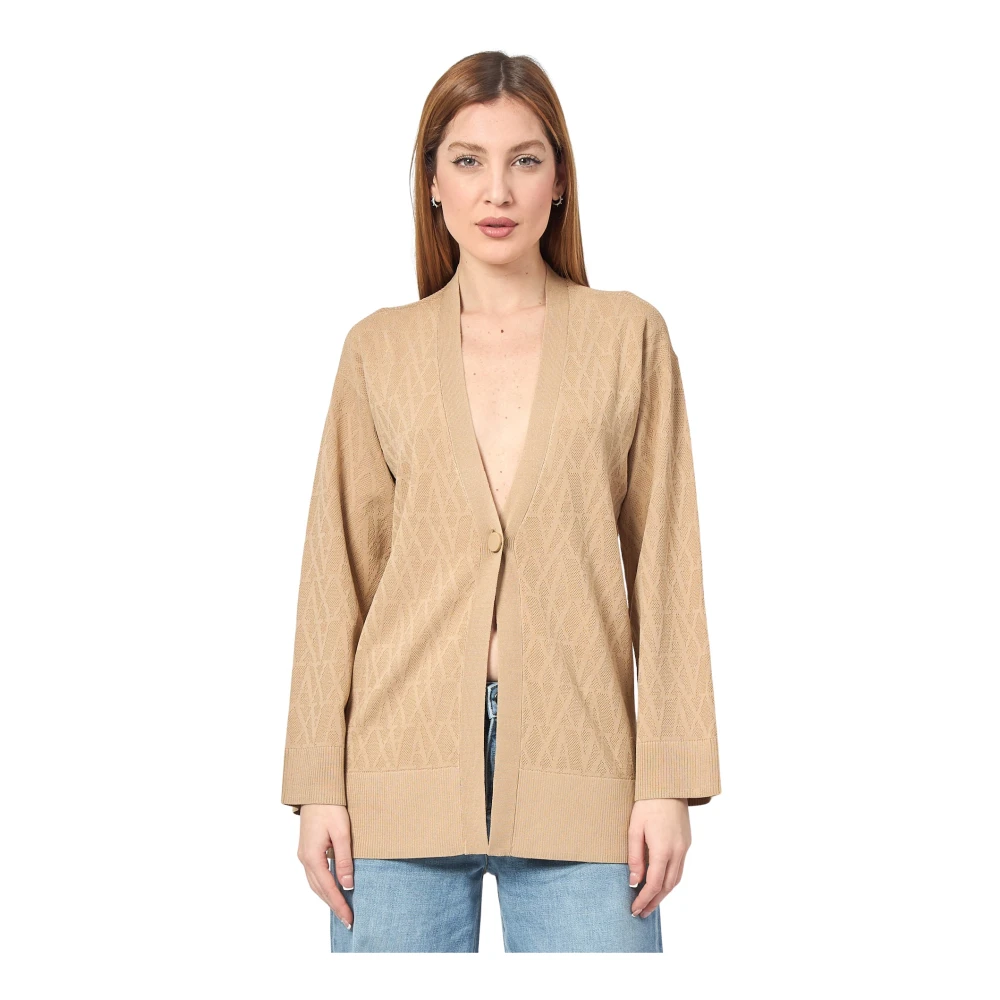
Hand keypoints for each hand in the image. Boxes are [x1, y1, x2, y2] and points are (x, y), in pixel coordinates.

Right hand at [297, 804, 354, 929]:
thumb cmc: (331, 808)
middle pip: (319, 890)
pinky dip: (323, 886)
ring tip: (341, 909)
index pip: (327, 888)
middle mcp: (305, 859)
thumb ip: (344, 860)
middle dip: (333, 906)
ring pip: (315, 884)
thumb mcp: (342, 833)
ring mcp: (304, 855)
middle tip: (348, 920)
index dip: (339, 905)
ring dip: (327, 897)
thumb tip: (347, 885)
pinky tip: (332, 889)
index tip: (350, 919)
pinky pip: (314, 874)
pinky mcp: (307, 850)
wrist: (316, 790)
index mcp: (312, 856)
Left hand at [627, 798, 690, 917]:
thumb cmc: (647, 803)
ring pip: (676, 880)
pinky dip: (670, 881)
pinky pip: (680, 869)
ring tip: (650, 903)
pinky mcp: (686, 843)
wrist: (669, 784)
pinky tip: (660, 884)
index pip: (653, 884)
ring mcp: (684, 848)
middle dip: (654, 902)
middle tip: (641, 913)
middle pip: (666, 887)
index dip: (644, 900)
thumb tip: (634, 882)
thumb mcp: (634, 829)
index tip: (634, 909)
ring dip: (663, 894)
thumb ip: (635, 858)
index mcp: (663, 850)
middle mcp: (677, 852)